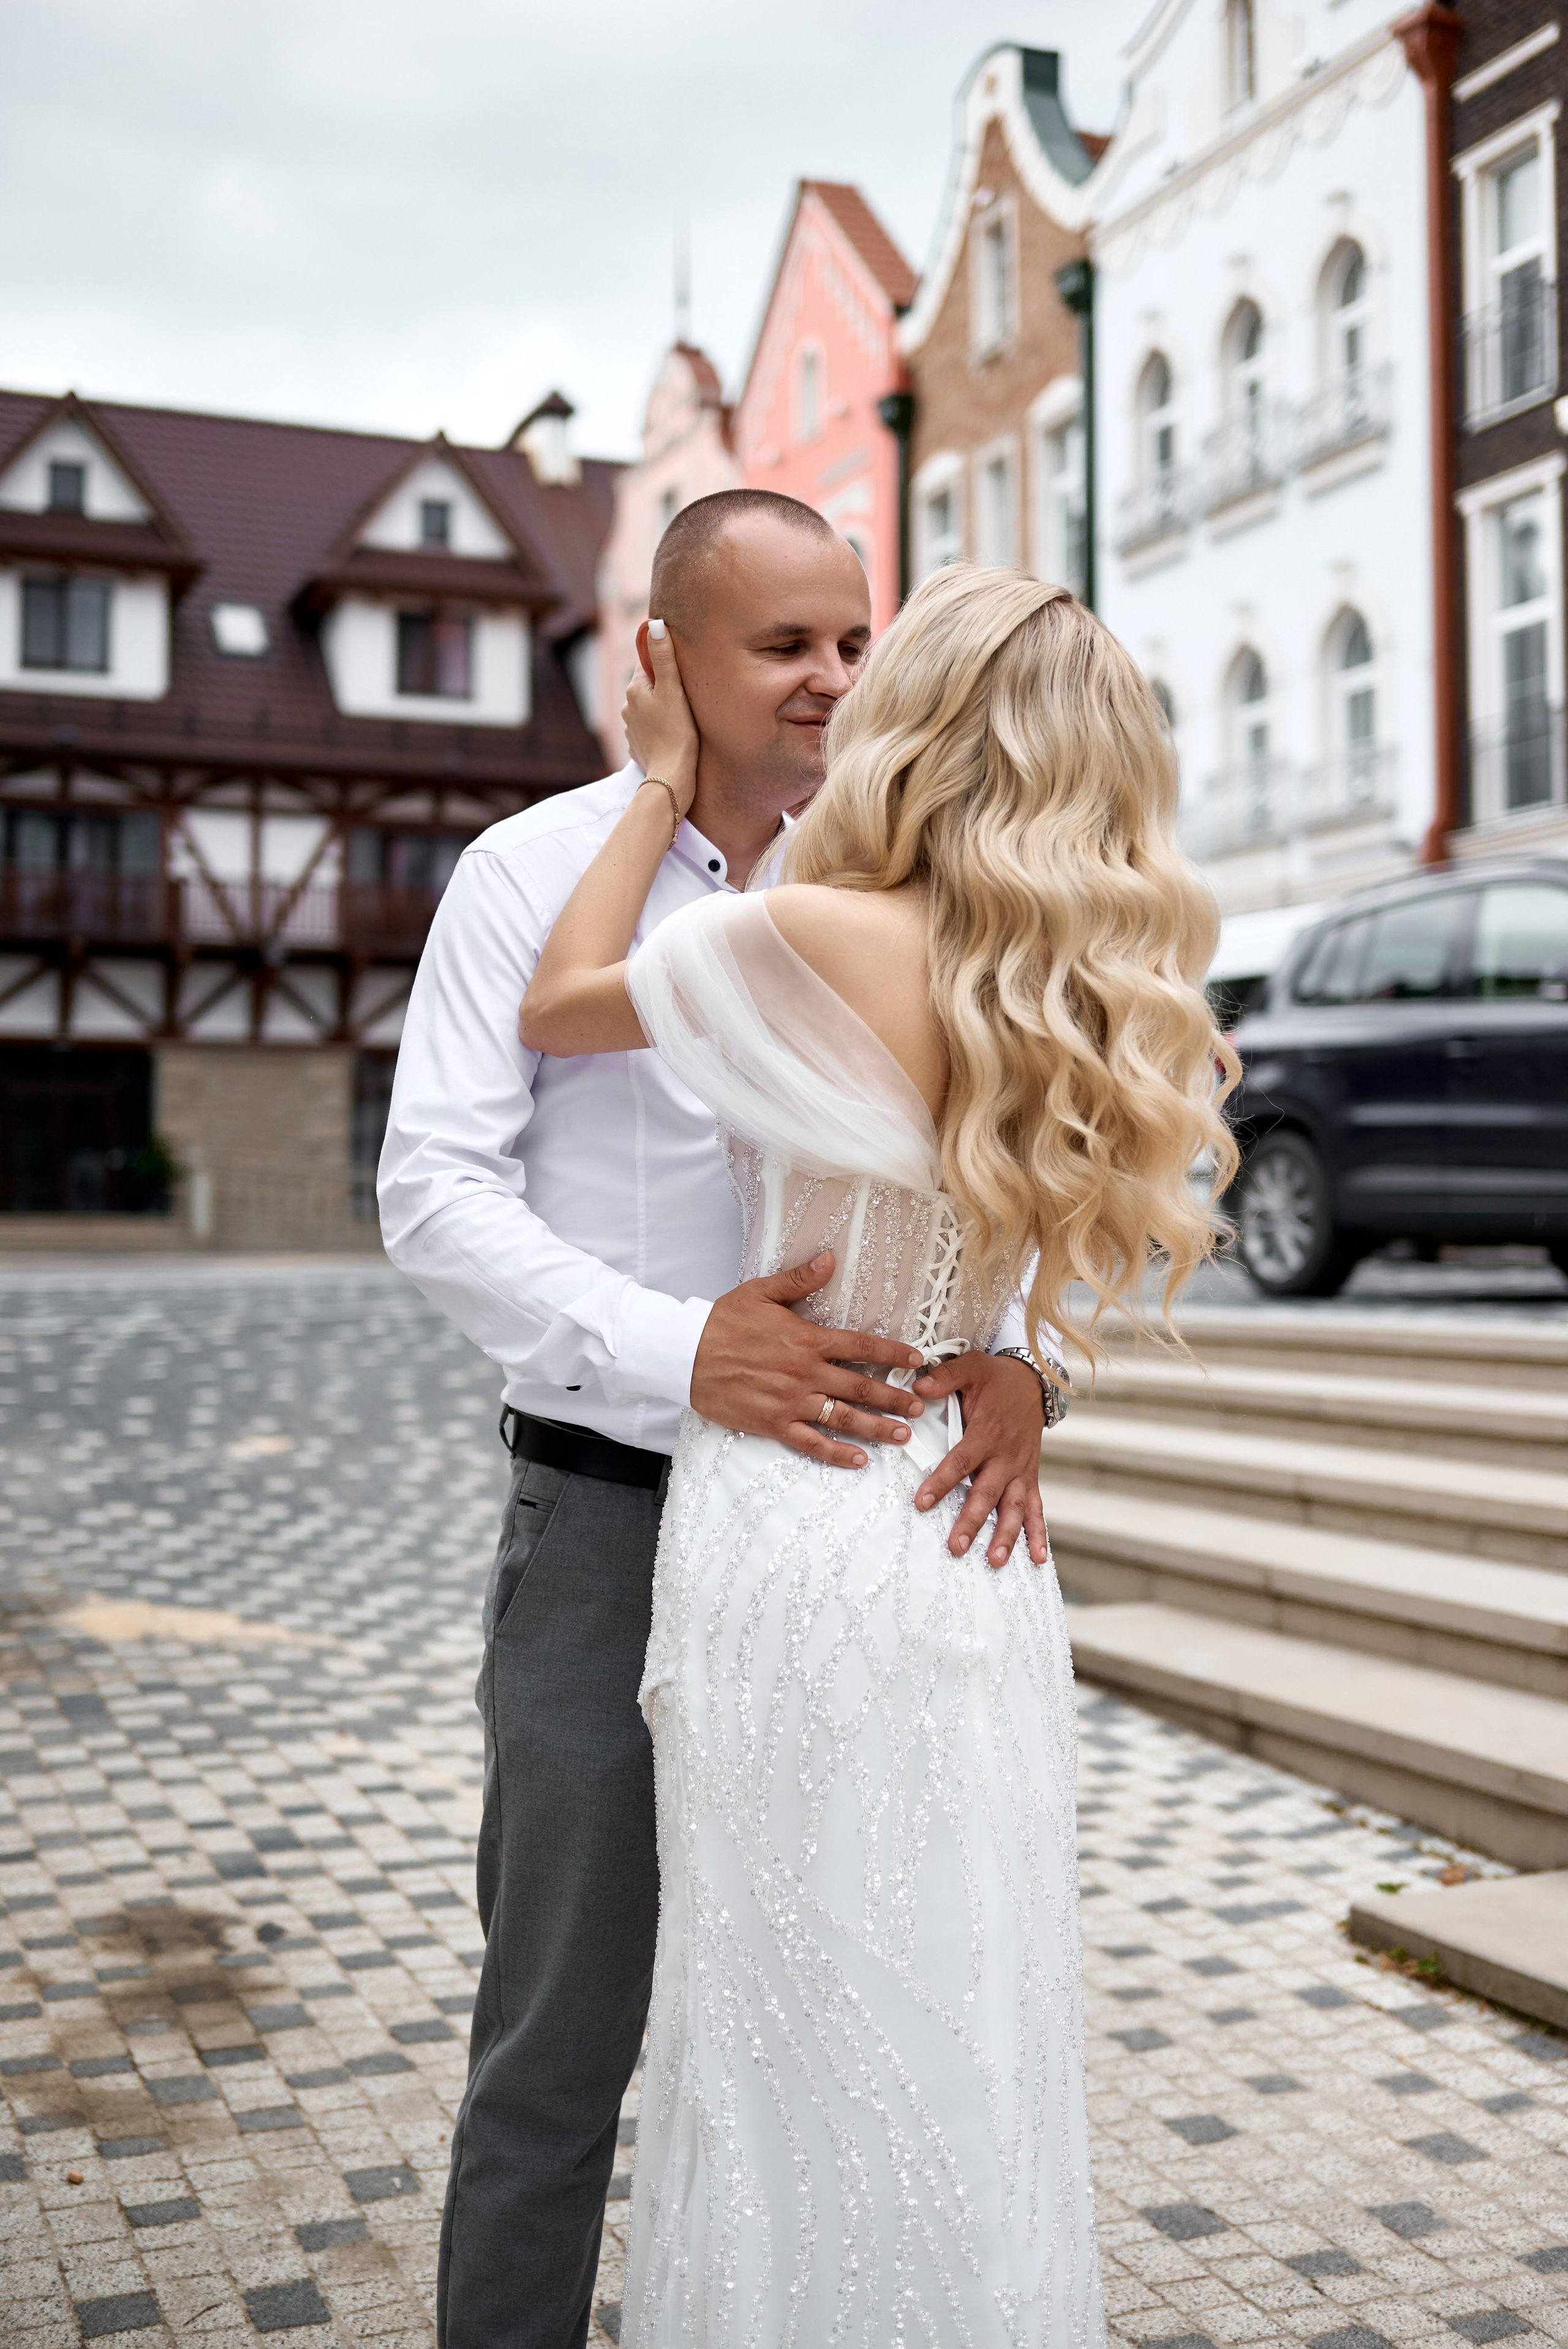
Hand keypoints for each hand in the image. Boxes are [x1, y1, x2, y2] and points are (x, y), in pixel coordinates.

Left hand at [624, 619, 698, 810]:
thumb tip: (655, 625)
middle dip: (665, 685)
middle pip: (649, 685)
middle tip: (688, 693)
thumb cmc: (677, 733)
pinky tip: (675, 734)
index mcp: (635, 690)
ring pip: (650, 708)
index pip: (648, 662)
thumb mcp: (673, 690)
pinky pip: (651, 729)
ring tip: (683, 716)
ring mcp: (632, 728)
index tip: (681, 666)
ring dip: (663, 708)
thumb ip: (664, 657)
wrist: (672, 777)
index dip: (665, 660)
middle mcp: (628, 707)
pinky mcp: (639, 746)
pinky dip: (661, 728)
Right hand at [691, 1252, 925, 1467]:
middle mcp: (806, 1373)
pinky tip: (859, 1460)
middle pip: (861, 1388)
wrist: (685, 1353)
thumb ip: (800, 1280)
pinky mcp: (773, 1423)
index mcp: (807, 1340)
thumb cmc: (722, 1321)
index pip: (861, 1347)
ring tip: (903, 1436)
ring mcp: (791, 1401)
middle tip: (921, 1407)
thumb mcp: (761, 1292)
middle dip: (895, 1399)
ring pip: (843, 1418)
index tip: (918, 1360)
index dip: (893, 1354)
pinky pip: (811, 1443)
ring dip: (877, 1428)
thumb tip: (830, 1258)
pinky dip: (836, 1454)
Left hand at [912, 1352, 1048, 1568]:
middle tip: (956, 1546)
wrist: (1033, 1380)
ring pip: (1015, 1507)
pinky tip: (1038, 1559)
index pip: (961, 1461)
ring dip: (1007, 1535)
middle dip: (973, 1521)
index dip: (942, 1482)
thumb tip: (916, 1388)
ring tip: (996, 1561)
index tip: (922, 1502)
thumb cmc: (996, 1378)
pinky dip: (1039, 1533)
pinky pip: (1037, 1507)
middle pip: (987, 1493)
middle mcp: (1006, 1456)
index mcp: (987, 1432)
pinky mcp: (1030, 1476)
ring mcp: (1021, 1469)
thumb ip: (944, 1378)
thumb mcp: (970, 1367)